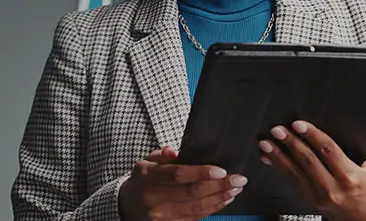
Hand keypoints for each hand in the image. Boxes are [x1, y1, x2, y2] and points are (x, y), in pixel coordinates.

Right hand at [118, 146, 247, 220]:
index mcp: (149, 177)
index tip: (221, 170)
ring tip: (236, 189)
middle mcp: (154, 198)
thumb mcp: (146, 163)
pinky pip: (195, 218)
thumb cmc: (143, 181)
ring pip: (196, 208)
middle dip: (219, 186)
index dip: (201, 173)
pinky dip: (212, 208)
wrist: (126, 207)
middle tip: (239, 179)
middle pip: (191, 193)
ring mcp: (162, 215)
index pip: (177, 174)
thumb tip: (175, 151)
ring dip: (219, 198)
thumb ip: (162, 156)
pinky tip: (224, 200)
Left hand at [258, 121, 365, 220]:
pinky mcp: (309, 199)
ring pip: (295, 172)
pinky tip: (268, 156)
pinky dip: (278, 167)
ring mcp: (319, 195)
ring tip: (266, 142)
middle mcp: (333, 187)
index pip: (329, 152)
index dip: (313, 136)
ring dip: (278, 155)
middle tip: (278, 129)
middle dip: (291, 143)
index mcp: (351, 176)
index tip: (299, 124)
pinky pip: (291, 181)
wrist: (364, 218)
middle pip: (308, 161)